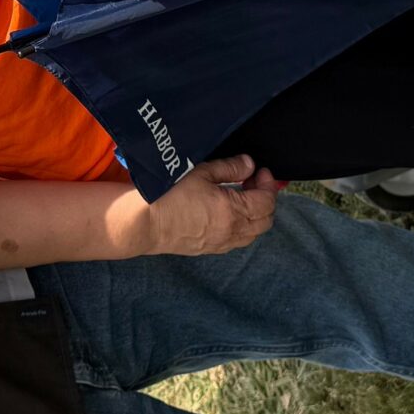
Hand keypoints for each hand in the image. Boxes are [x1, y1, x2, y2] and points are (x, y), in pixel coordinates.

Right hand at [105, 153, 281, 257]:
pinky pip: (237, 240)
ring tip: (241, 197)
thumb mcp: (201, 172)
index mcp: (234, 211)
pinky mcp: (210, 249)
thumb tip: (248, 165)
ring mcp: (222, 243)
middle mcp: (232, 231)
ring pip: (253, 233)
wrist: (145, 222)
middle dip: (265, 199)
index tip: (260, 171)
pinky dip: (242, 226)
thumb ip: (230, 168)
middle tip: (252, 182)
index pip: (267, 201)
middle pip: (265, 220)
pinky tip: (228, 213)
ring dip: (255, 215)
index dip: (268, 184)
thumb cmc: (170, 194)